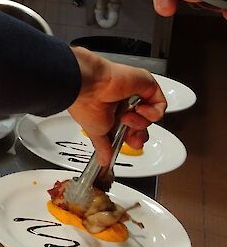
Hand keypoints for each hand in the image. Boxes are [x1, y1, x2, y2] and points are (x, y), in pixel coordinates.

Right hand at [67, 47, 165, 165]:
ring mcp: (136, 93)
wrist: (87, 87)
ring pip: (151, 116)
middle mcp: (125, 102)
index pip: (131, 128)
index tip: (128, 142)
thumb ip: (103, 147)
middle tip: (131, 136)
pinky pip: (160, 105)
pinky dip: (151, 112)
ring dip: (140, 122)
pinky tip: (137, 109)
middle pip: (144, 123)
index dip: (133, 138)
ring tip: (126, 117)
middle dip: (139, 133)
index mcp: (112, 111)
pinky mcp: (146, 85)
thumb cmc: (86, 104)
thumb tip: (103, 160)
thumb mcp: (95, 132)